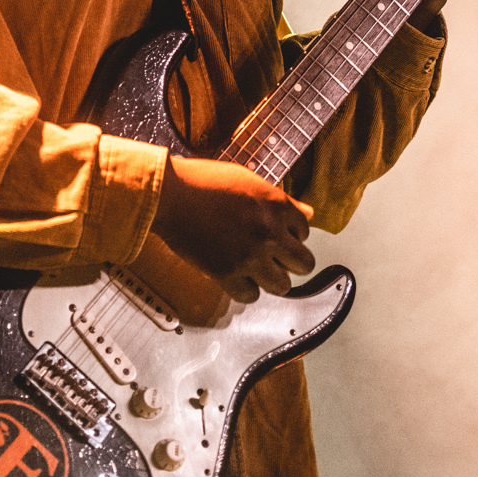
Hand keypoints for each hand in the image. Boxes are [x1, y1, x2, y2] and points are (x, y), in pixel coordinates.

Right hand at [151, 155, 315, 301]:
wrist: (170, 194)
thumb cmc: (202, 181)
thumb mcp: (248, 181)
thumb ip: (280, 201)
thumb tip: (308, 212)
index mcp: (276, 205)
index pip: (305, 231)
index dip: (291, 236)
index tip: (278, 237)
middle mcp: (269, 231)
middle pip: (303, 263)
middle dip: (291, 262)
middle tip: (275, 259)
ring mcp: (250, 254)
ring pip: (282, 285)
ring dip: (271, 280)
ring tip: (257, 271)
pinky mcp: (227, 272)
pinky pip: (250, 295)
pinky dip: (244, 289)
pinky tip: (235, 277)